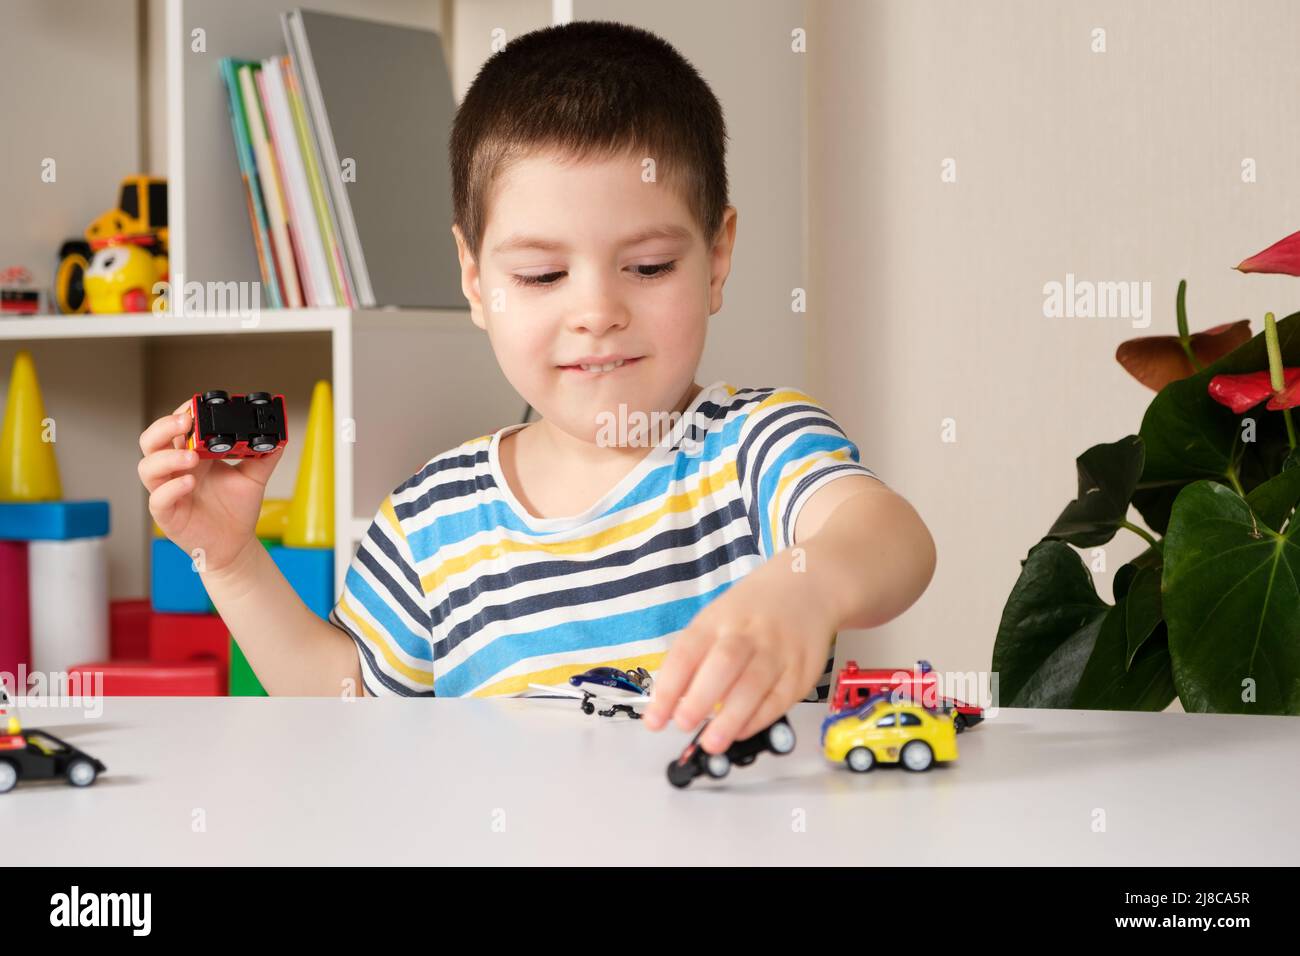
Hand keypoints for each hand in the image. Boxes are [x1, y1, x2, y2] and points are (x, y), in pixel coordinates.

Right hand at [137, 400, 284, 574]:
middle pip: (152, 440)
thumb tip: (279, 437)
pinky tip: (189, 482)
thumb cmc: (237, 510)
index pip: (176, 427)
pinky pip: (158, 499)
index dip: (181, 413)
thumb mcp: (254, 478)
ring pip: (148, 467)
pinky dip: (171, 488)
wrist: (236, 544)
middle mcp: (176, 470)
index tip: (196, 405)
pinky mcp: (167, 514)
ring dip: (167, 457)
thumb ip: (264, 456)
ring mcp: (168, 490)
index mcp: (193, 455)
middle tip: (187, 421)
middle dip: (165, 426)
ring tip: (192, 456)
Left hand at [642, 558, 839, 752]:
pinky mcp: (800, 670)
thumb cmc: (751, 612)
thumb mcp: (715, 621)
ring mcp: (777, 651)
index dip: (667, 688)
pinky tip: (741, 731)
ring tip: (712, 742)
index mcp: (717, 620)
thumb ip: (694, 660)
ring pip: (754, 685)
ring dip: (730, 718)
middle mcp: (747, 633)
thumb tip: (670, 705)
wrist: (805, 586)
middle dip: (700, 698)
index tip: (654, 718)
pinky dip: (758, 719)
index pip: (686, 653)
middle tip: (683, 724)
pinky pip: (779, 699)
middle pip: (723, 664)